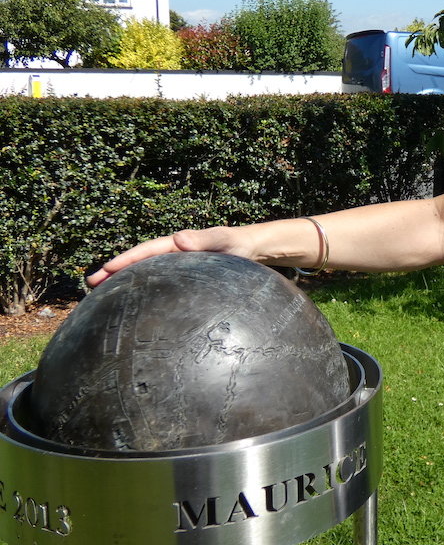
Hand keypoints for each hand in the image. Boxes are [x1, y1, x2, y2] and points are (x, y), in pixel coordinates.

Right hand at [86, 226, 248, 286]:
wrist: (251, 250)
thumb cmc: (237, 244)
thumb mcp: (224, 240)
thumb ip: (206, 239)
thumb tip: (179, 239)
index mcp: (176, 245)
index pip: (146, 251)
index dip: (125, 260)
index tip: (105, 270)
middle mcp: (172, 254)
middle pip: (139, 263)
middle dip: (114, 271)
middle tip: (90, 284)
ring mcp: (176, 267)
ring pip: (145, 273)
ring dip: (124, 283)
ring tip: (101, 296)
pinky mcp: (183, 279)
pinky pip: (159, 284)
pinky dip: (143, 291)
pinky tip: (135, 305)